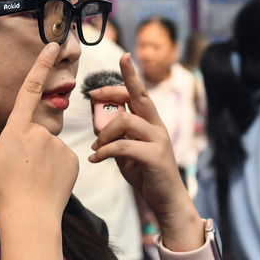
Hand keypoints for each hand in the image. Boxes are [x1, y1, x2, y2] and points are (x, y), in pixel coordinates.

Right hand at [0, 42, 78, 220]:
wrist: (31, 218)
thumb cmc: (1, 190)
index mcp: (18, 129)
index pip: (30, 89)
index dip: (41, 64)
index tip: (52, 44)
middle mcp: (42, 132)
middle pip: (32, 130)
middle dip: (26, 145)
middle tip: (17, 171)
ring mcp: (60, 145)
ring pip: (47, 145)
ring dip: (40, 157)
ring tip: (31, 180)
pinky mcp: (74, 160)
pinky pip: (61, 157)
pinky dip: (53, 167)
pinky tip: (45, 182)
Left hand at [88, 54, 201, 246]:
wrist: (167, 202)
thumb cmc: (147, 176)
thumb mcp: (128, 154)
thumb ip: (118, 138)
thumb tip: (99, 128)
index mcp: (152, 123)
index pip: (140, 93)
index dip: (130, 75)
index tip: (122, 57)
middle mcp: (158, 127)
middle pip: (137, 96)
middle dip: (115, 87)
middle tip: (92, 93)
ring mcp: (158, 140)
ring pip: (125, 121)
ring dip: (103, 133)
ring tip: (95, 147)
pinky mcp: (155, 156)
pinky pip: (124, 146)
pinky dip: (105, 151)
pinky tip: (96, 159)